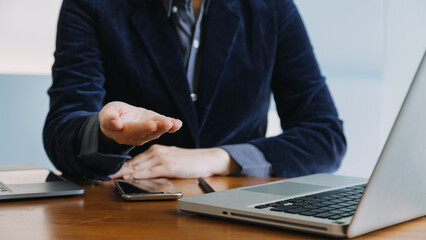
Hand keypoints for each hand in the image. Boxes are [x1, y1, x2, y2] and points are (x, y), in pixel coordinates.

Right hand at [99, 101, 181, 145]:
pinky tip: (178, 124)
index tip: (152, 125)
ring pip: (157, 131)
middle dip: (159, 128)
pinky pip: (163, 128)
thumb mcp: (107, 113)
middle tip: (167, 123)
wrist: (119, 118)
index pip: (134, 131)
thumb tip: (117, 124)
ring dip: (167, 127)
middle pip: (148, 133)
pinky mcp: (154, 129)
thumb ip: (110, 118)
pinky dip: (172, 127)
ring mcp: (146, 134)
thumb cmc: (112, 115)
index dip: (143, 128)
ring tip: (174, 123)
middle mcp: (136, 137)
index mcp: (123, 134)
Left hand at [109, 144, 241, 178]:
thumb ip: (156, 165)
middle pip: (133, 162)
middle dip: (119, 170)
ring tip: (112, 177)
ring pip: (139, 166)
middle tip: (105, 175)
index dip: (122, 166)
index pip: (135, 159)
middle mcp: (156, 152)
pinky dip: (138, 174)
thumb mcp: (171, 160)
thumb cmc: (190, 161)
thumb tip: (142, 173)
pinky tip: (131, 177)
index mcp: (156, 150)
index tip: (110, 172)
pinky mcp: (168, 166)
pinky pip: (150, 171)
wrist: (206, 159)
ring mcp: (162, 158)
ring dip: (125, 172)